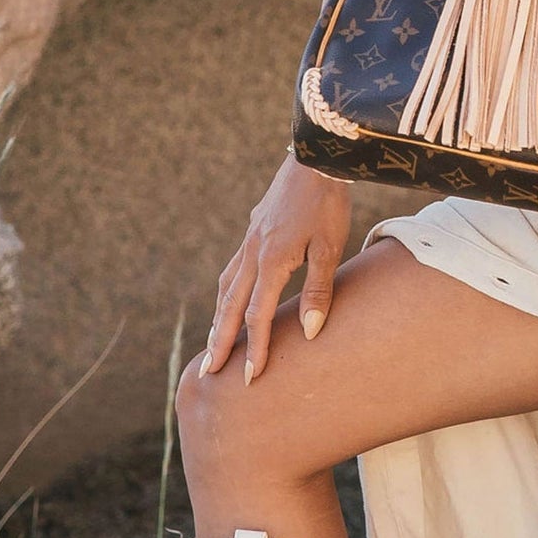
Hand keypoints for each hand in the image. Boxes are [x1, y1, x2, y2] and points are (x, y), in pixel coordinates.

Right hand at [198, 154, 351, 384]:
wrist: (315, 159)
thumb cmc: (327, 204)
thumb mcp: (329, 248)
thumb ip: (318, 291)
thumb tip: (309, 332)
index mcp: (270, 262)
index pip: (258, 316)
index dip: (255, 348)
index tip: (250, 378)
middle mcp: (252, 253)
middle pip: (231, 306)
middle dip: (221, 341)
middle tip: (209, 372)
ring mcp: (250, 240)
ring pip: (227, 287)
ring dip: (220, 317)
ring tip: (214, 342)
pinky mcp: (254, 230)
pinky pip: (233, 268)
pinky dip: (227, 291)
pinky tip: (231, 297)